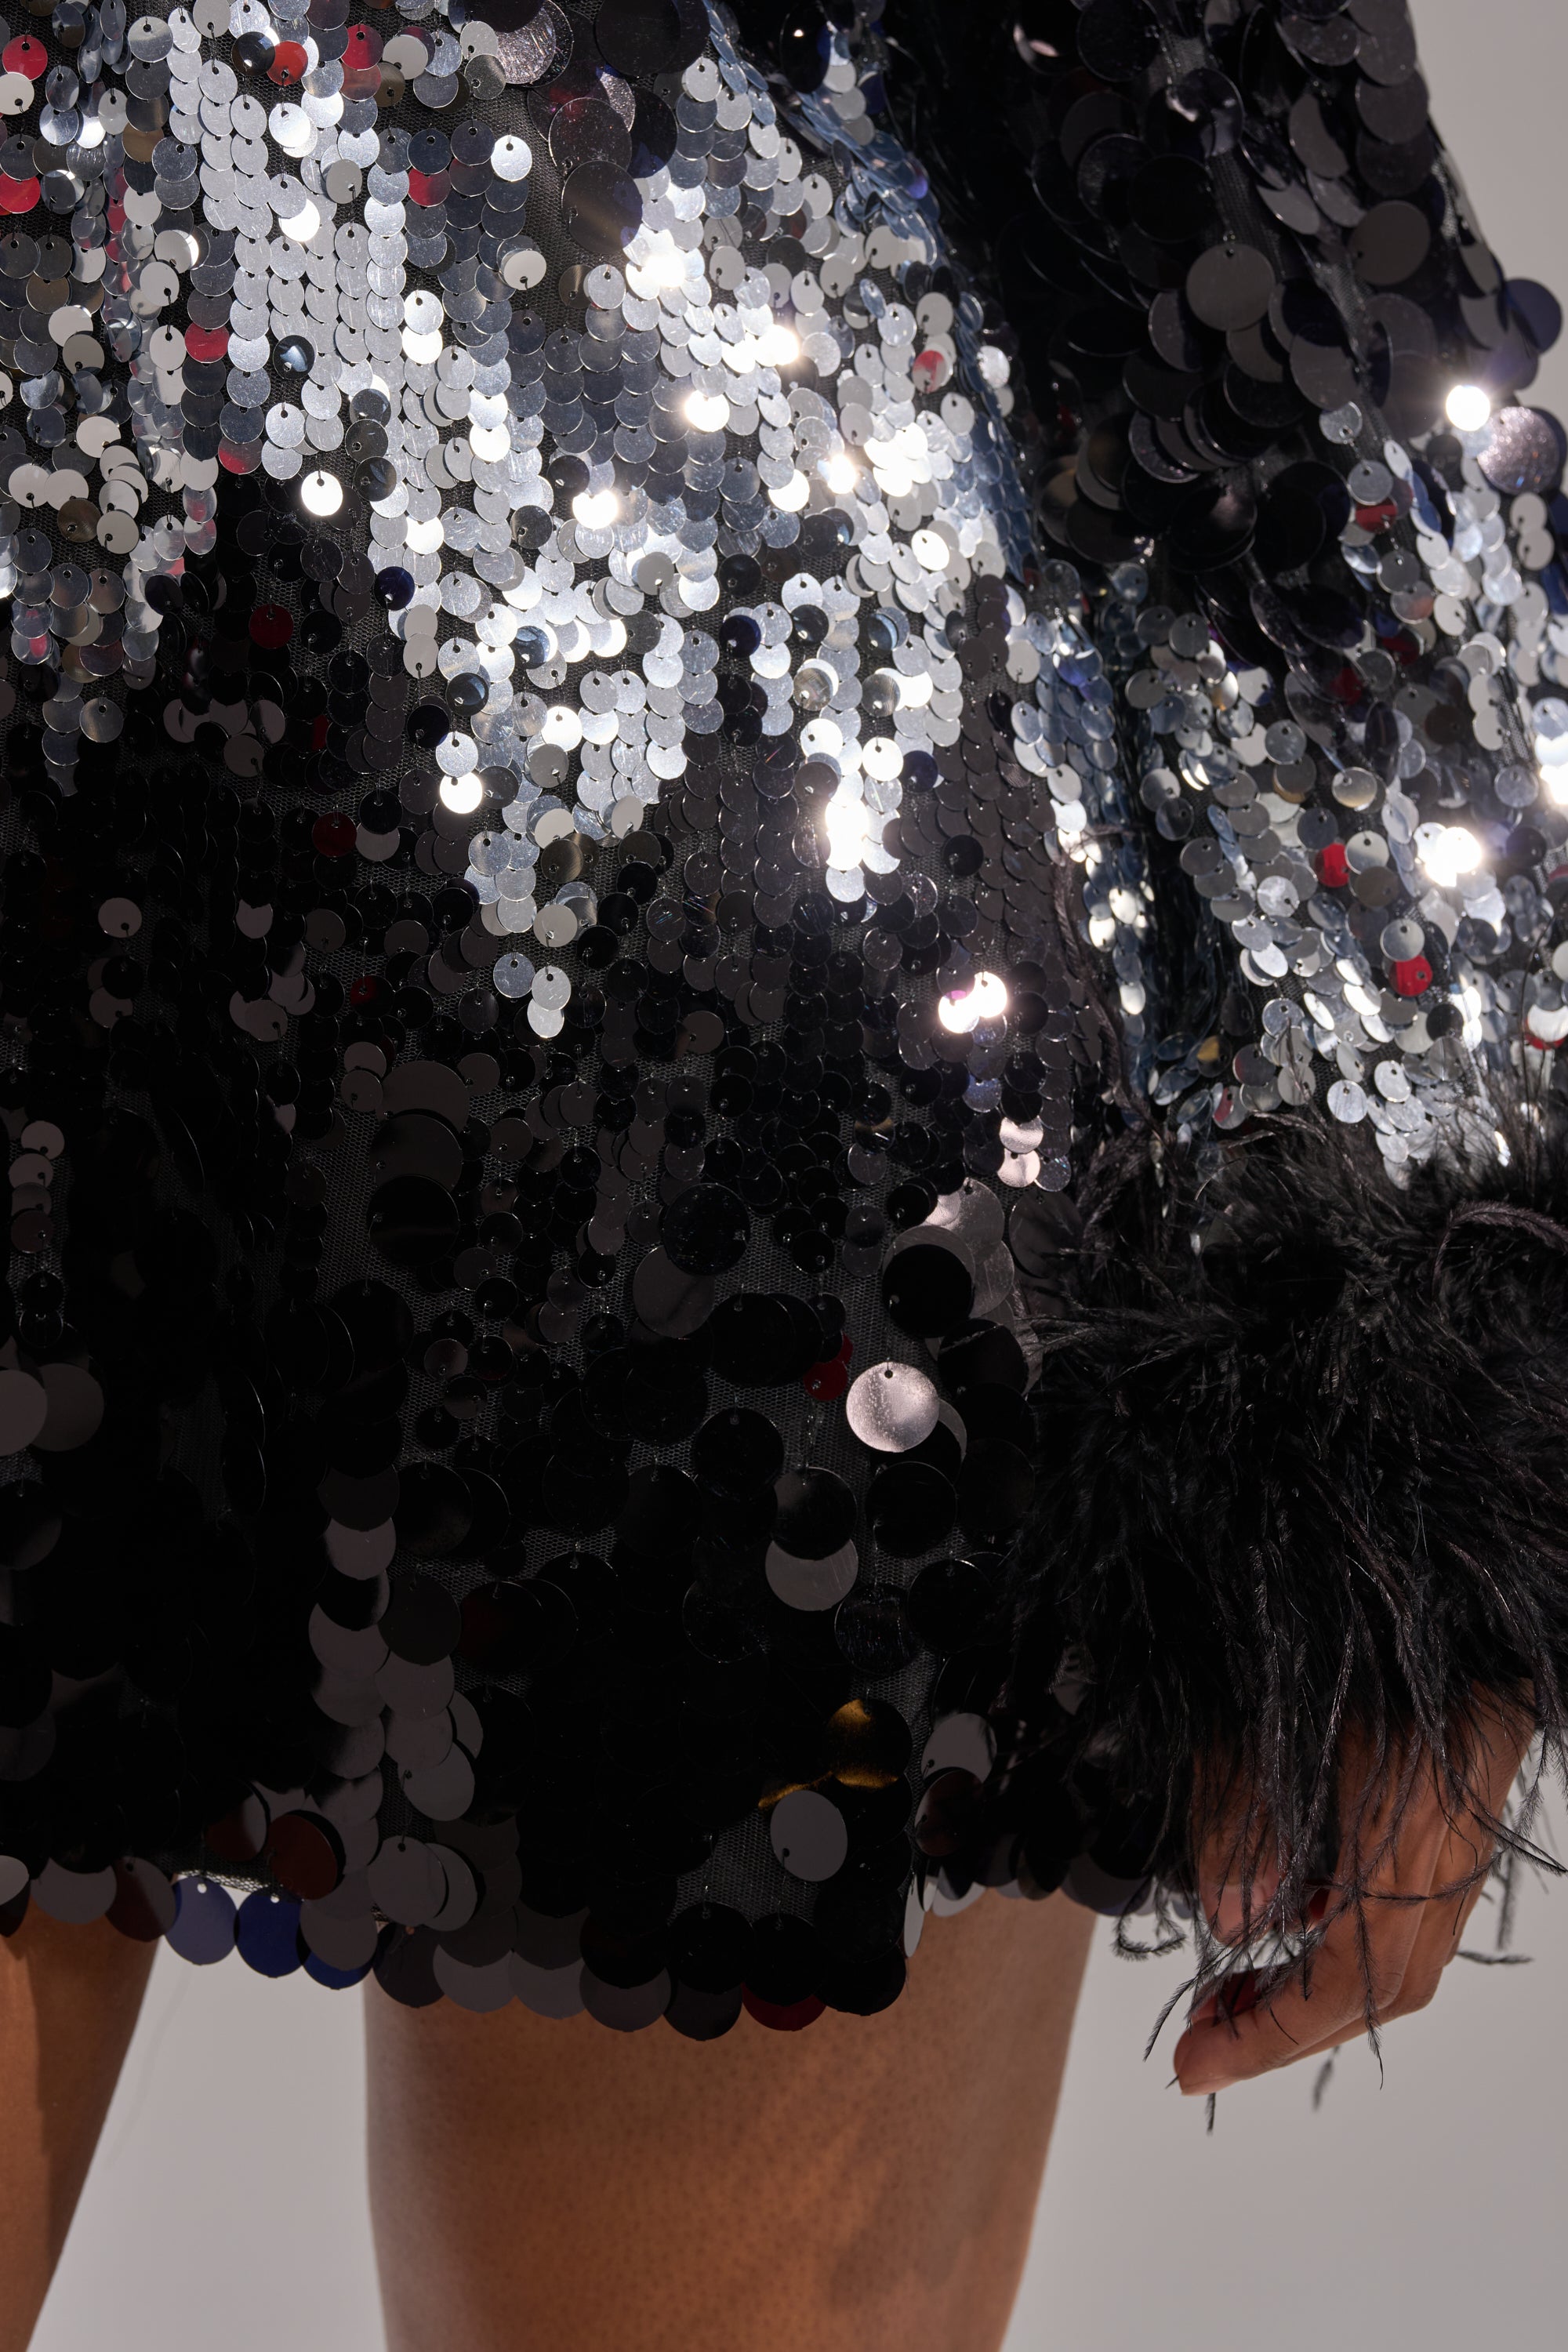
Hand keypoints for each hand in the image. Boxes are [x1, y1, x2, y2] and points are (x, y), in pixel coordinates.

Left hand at [1172, 1699, 1532, 2096]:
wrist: (1457, 1629)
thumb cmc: (1369, 1666)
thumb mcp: (1281, 1738)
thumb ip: (1245, 1831)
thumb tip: (1230, 1923)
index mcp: (1403, 1866)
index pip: (1336, 1989)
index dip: (1262, 2039)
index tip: (1194, 2069)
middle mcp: (1440, 1882)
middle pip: (1370, 1998)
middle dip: (1283, 2033)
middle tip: (1203, 2045)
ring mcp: (1451, 1870)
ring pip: (1388, 1972)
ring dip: (1309, 1996)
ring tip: (1232, 1998)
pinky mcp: (1446, 1851)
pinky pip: (1397, 1931)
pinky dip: (1337, 1952)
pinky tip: (1288, 1932)